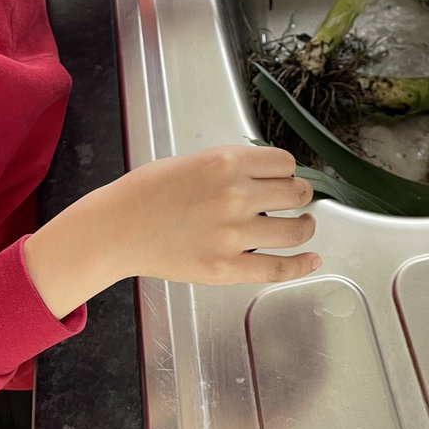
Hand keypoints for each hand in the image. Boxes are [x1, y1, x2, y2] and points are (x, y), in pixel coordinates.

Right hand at [113, 145, 318, 285]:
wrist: (116, 229)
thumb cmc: (146, 193)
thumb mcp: (191, 161)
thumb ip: (230, 167)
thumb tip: (266, 176)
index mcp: (225, 163)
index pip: (285, 162)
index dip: (288, 171)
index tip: (286, 177)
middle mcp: (235, 195)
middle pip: (296, 192)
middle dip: (300, 195)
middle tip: (298, 199)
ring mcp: (234, 234)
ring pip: (296, 229)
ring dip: (305, 227)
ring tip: (303, 226)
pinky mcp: (227, 268)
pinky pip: (278, 268)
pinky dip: (301, 265)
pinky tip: (311, 260)